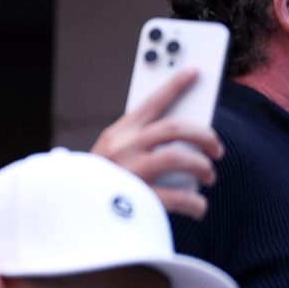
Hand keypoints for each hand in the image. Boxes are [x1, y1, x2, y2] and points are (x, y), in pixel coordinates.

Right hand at [91, 67, 222, 218]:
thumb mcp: (114, 154)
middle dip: (204, 135)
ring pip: (179, 158)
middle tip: (217, 148)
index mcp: (119, 133)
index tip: (195, 71)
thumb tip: (187, 141)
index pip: (152, 101)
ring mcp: (130, 171)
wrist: (71, 215)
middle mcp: (123, 147)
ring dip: (202, 166)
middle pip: (175, 128)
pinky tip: (199, 207)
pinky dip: (196, 202)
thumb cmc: (102, 183)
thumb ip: (141, 143)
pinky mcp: (138, 199)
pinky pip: (179, 197)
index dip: (175, 85)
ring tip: (209, 175)